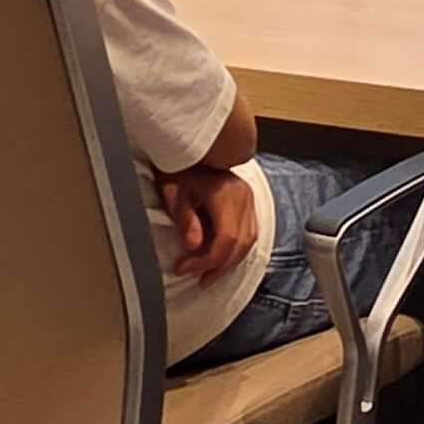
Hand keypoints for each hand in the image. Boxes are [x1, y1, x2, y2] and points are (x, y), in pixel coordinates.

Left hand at [158, 164, 260, 284]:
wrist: (193, 142)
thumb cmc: (180, 166)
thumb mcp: (174, 190)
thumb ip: (185, 218)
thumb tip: (194, 246)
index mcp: (227, 194)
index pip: (226, 238)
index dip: (206, 260)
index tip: (184, 269)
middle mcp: (244, 198)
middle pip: (241, 244)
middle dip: (219, 267)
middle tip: (199, 280)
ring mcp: (249, 199)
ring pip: (248, 241)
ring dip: (229, 262)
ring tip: (209, 275)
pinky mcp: (248, 202)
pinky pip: (248, 233)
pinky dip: (235, 250)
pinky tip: (220, 258)